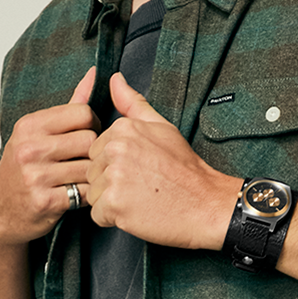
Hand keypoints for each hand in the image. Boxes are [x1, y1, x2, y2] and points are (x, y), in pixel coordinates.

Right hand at [0, 67, 100, 247]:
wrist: (0, 212)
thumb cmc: (23, 168)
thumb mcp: (37, 132)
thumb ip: (70, 105)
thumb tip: (95, 73)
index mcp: (30, 125)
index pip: (83, 113)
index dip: (93, 125)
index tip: (87, 136)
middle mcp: (30, 148)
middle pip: (90, 140)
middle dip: (94, 152)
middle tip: (87, 160)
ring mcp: (36, 175)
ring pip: (90, 167)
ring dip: (92, 175)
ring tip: (83, 178)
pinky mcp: (45, 201)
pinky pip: (84, 193)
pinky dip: (87, 196)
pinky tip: (78, 195)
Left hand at [87, 72, 239, 248]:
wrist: (205, 204)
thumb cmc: (185, 170)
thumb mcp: (162, 127)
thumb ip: (133, 103)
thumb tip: (115, 79)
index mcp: (123, 129)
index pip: (97, 151)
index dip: (115, 165)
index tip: (140, 169)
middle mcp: (115, 149)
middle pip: (92, 173)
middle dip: (111, 184)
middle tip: (142, 186)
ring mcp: (114, 176)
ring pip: (93, 194)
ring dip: (112, 202)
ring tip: (140, 199)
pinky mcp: (114, 203)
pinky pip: (98, 215)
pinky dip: (114, 219)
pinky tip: (137, 212)